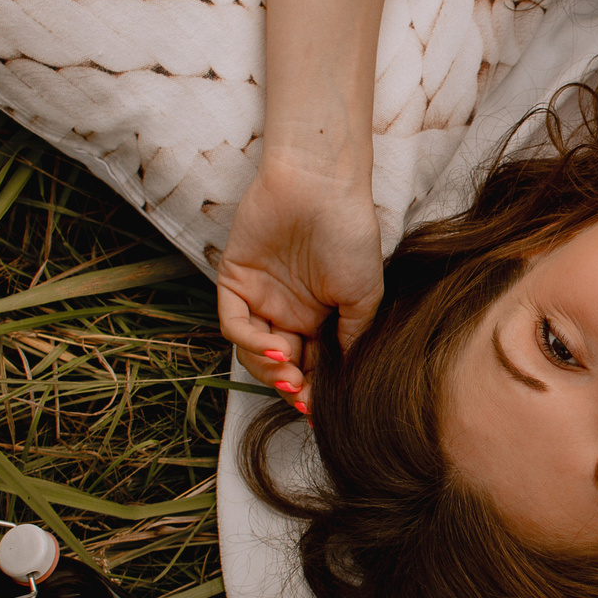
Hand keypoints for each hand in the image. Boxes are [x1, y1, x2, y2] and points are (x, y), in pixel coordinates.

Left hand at [214, 157, 383, 409]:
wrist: (323, 187)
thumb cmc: (350, 235)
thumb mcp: (365, 296)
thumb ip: (352, 339)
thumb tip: (342, 381)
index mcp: (319, 317)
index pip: (310, 366)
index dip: (312, 392)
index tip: (318, 411)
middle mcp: (288, 311)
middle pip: (279, 364)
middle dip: (288, 385)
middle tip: (300, 395)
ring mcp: (260, 297)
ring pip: (252, 350)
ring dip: (269, 368)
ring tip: (289, 371)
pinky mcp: (234, 280)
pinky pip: (233, 323)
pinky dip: (250, 342)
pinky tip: (274, 347)